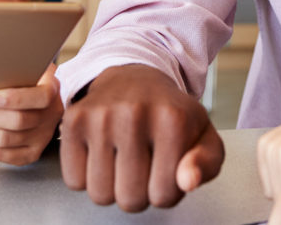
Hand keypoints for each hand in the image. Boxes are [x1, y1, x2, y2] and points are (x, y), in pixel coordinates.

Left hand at [0, 63, 63, 165]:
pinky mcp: (32, 152)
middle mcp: (50, 114)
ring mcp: (43, 135)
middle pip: (19, 122)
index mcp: (51, 89)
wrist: (37, 97)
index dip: (16, 98)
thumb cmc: (24, 80)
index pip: (40, 97)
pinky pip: (6, 156)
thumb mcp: (23, 68)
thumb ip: (9, 70)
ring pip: (7, 141)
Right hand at [58, 64, 224, 211]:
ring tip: (124, 161)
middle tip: (144, 167)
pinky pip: (74, 181)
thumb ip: (207, 164)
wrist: (136, 79)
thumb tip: (187, 181)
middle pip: (130, 200)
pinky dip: (87, 177)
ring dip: (113, 187)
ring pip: (100, 194)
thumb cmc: (171, 115)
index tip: (166, 169)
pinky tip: (103, 155)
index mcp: (174, 119)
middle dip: (139, 193)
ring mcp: (100, 116)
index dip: (166, 191)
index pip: (164, 196)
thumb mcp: (203, 136)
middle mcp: (135, 113)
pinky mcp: (73, 121)